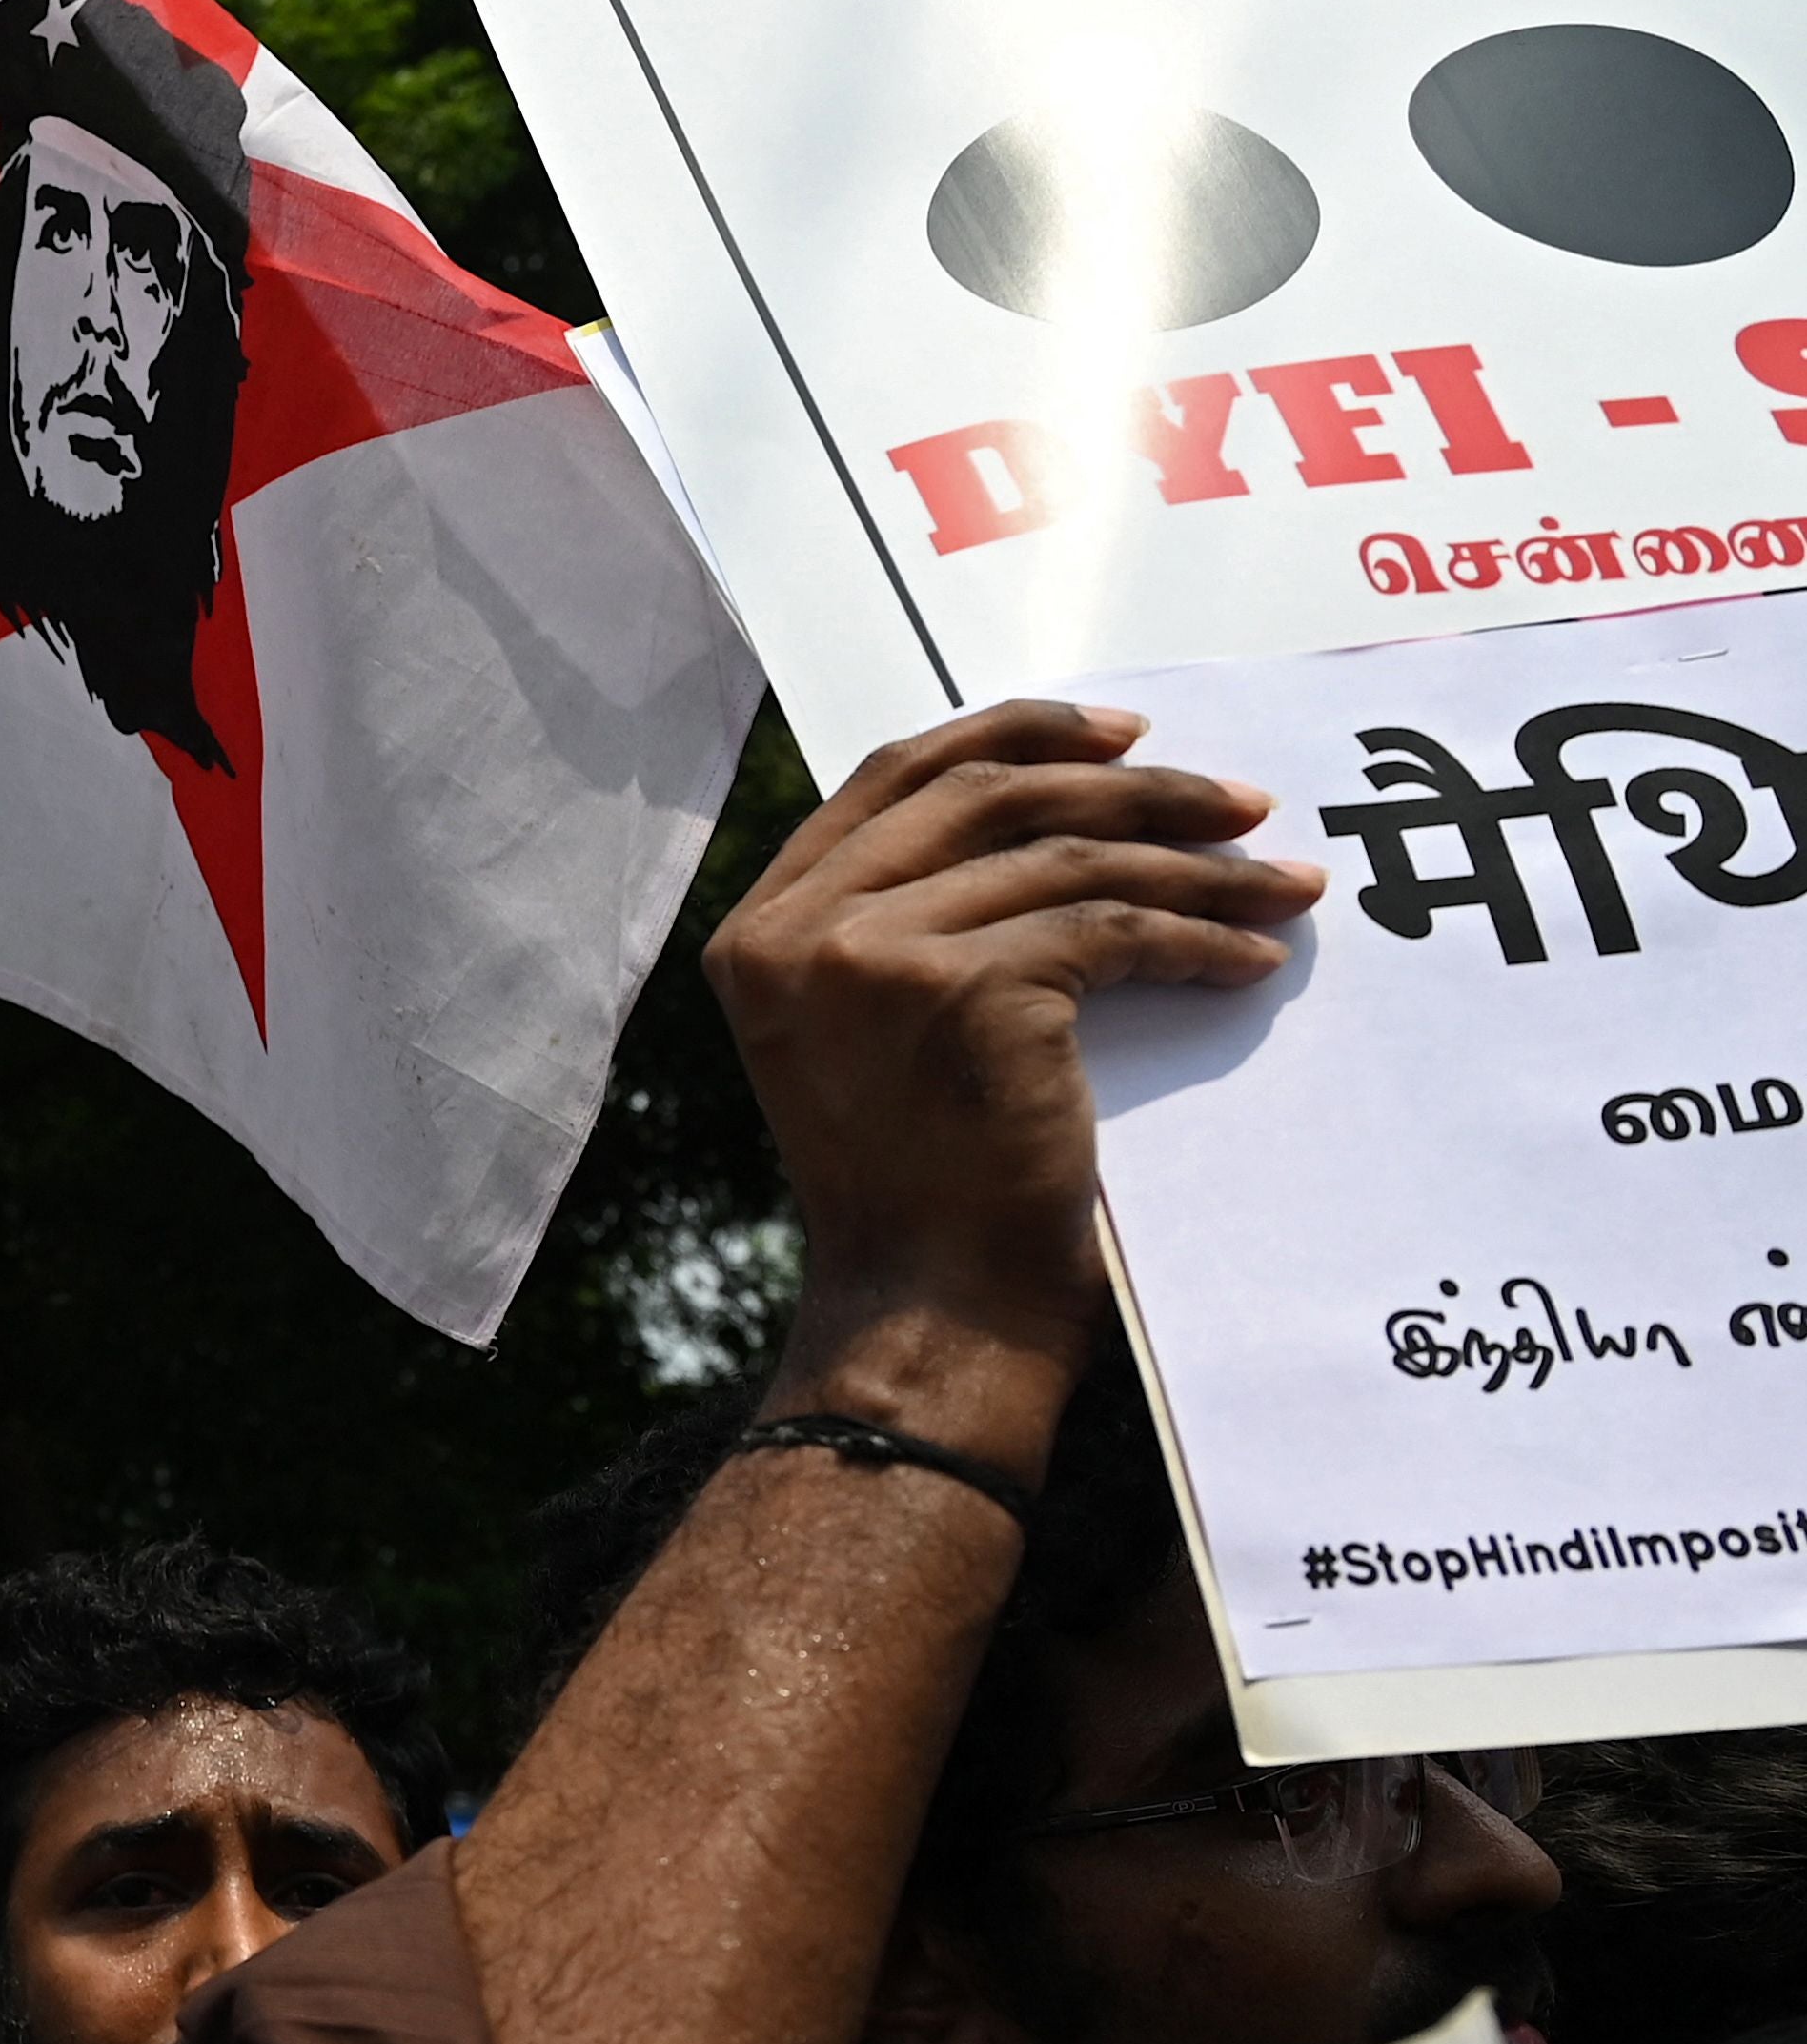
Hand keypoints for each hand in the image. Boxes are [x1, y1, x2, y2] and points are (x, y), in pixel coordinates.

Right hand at [707, 699, 1319, 1355]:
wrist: (928, 1307)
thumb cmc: (922, 1186)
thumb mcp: (867, 1032)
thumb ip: (903, 923)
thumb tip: (1049, 815)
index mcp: (762, 926)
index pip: (893, 779)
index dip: (1014, 736)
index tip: (1126, 738)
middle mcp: (799, 928)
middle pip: (987, 797)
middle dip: (1133, 788)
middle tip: (1241, 803)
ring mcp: (869, 953)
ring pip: (1066, 859)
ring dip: (1195, 867)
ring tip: (1283, 884)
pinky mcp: (960, 989)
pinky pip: (1110, 929)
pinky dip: (1197, 936)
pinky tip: (1252, 959)